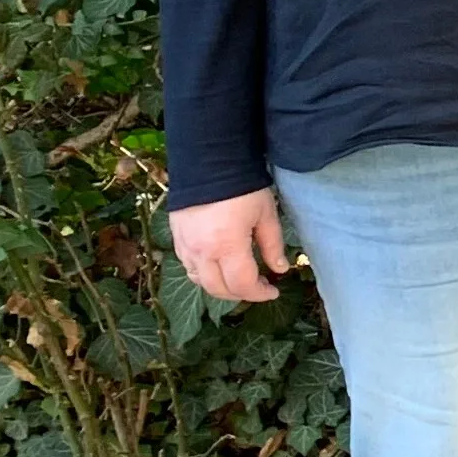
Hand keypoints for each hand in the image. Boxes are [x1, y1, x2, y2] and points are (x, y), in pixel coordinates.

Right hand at [170, 189, 288, 303]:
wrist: (208, 162)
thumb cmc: (243, 187)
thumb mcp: (266, 215)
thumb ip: (272, 245)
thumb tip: (280, 269)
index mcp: (226, 246)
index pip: (242, 285)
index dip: (260, 294)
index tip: (273, 291)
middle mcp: (202, 251)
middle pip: (218, 289)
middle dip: (241, 294)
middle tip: (259, 287)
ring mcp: (185, 246)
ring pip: (199, 281)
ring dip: (220, 286)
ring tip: (240, 278)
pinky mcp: (176, 238)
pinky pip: (188, 266)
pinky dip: (204, 274)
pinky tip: (220, 265)